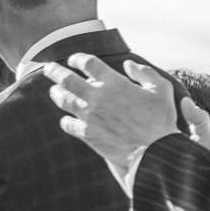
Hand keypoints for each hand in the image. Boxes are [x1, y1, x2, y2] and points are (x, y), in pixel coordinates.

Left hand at [45, 54, 181, 187]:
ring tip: (54, 90)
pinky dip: (66, 120)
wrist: (154, 151)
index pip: (88, 63)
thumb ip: (145, 73)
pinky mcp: (86, 133)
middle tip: (48, 68)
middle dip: (55, 71)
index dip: (78, 58)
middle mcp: (97, 96)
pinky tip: (66, 120)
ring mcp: (89, 115)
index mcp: (114, 82)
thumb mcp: (161, 89)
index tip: (73, 59)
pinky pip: (67, 124)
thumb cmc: (161, 120)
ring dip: (56, 93)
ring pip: (63, 99)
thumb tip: (128, 63)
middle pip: (67, 78)